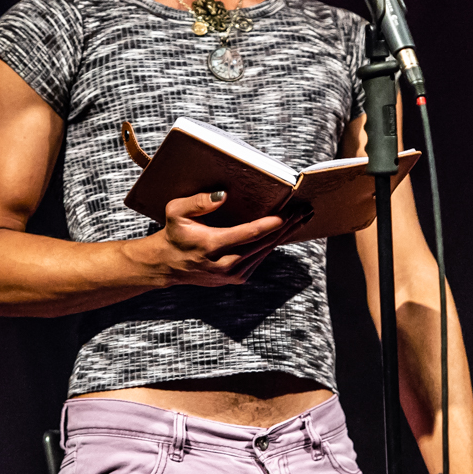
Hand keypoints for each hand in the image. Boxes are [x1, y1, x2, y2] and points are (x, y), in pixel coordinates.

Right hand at [141, 191, 310, 287]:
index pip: (249, 235)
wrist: (167, 264)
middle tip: (305, 211)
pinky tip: (284, 232)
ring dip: (284, 236)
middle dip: (286, 227)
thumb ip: (199, 202)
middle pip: (263, 244)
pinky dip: (273, 244)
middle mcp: (224, 264)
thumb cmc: (174, 232)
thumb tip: (224, 194)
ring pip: (265, 253)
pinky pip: (260, 259)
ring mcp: (231, 275)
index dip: (271, 224)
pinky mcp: (236, 278)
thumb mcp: (176, 211)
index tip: (288, 213)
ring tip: (301, 219)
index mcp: (211, 246)